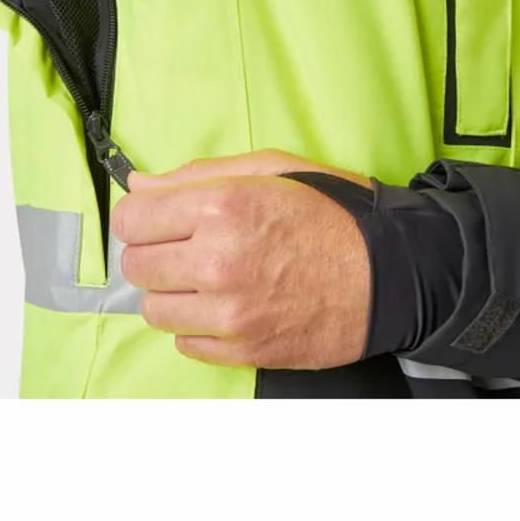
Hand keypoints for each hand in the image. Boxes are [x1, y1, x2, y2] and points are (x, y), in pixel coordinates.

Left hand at [110, 150, 371, 369]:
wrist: (389, 275)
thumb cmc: (332, 214)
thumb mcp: (272, 169)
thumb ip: (197, 175)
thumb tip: (139, 184)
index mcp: (222, 206)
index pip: (131, 219)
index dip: (143, 216)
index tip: (161, 218)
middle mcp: (218, 260)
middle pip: (137, 265)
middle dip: (156, 253)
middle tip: (189, 247)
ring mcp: (229, 313)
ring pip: (154, 309)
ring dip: (174, 293)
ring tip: (211, 278)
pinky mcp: (242, 351)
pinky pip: (184, 343)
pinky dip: (199, 326)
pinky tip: (229, 305)